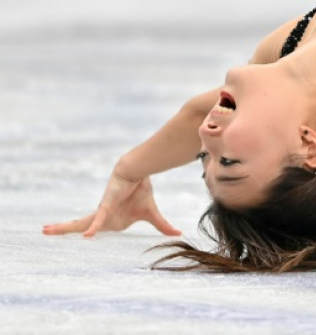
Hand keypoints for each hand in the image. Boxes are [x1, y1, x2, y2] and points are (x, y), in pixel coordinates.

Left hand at [42, 172, 180, 236]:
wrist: (138, 172)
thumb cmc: (141, 191)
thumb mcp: (151, 214)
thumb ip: (162, 226)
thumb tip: (179, 233)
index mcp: (111, 220)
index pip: (92, 227)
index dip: (84, 230)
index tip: (75, 236)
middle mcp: (103, 216)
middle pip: (79, 225)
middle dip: (61, 228)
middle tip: (45, 230)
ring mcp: (103, 211)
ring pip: (80, 223)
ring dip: (62, 228)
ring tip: (45, 230)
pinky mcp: (107, 206)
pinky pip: (99, 219)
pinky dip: (94, 227)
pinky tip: (87, 235)